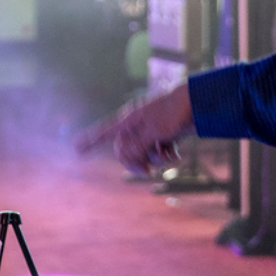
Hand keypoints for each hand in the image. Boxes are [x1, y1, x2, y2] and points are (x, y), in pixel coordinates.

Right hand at [75, 85, 196, 174]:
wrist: (200, 104)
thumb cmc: (174, 113)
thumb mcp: (152, 133)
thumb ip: (136, 147)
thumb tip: (125, 158)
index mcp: (128, 120)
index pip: (103, 132)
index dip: (90, 141)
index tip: (76, 147)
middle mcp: (136, 125)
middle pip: (125, 150)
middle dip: (135, 161)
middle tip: (146, 171)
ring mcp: (150, 130)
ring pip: (144, 153)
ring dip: (156, 158)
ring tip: (168, 155)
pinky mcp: (163, 134)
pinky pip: (158, 152)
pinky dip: (166, 155)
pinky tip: (176, 154)